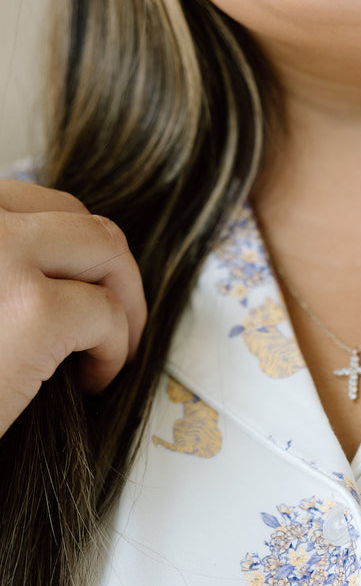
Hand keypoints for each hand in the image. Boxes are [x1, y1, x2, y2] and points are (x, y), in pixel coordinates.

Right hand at [0, 179, 146, 437]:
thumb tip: (53, 267)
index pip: (26, 201)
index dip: (62, 248)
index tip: (70, 289)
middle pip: (74, 216)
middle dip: (108, 269)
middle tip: (110, 322)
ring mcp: (2, 256)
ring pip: (105, 249)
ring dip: (123, 301)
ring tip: (108, 350)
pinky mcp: (34, 312)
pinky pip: (106, 313)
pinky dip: (114, 351)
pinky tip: (89, 384)